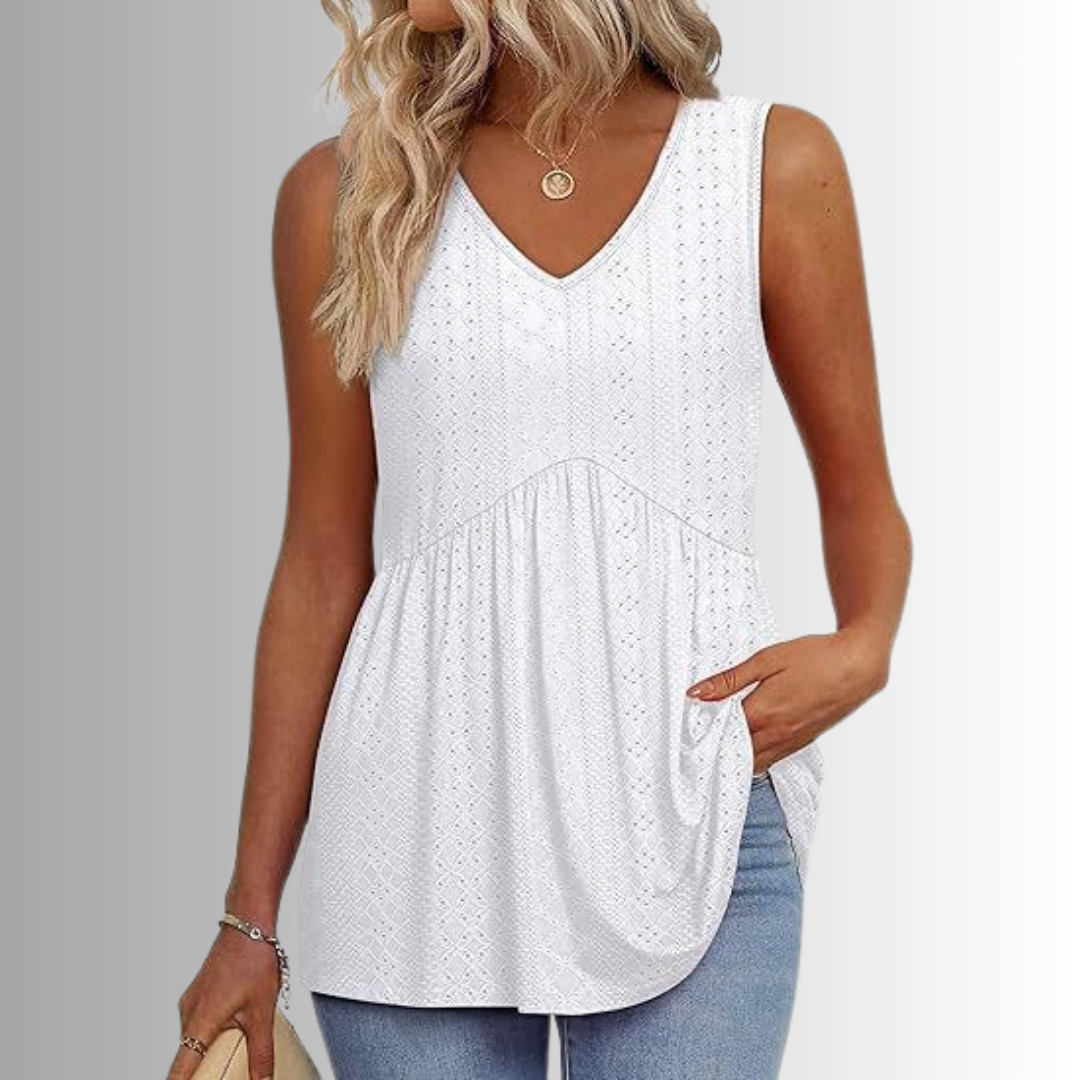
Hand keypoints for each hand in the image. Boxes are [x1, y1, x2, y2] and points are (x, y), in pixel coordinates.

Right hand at [167, 923, 281, 1079]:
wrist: (248, 922)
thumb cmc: (252, 958)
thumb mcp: (262, 1011)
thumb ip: (261, 1051)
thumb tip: (262, 1079)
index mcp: (200, 1021)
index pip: (180, 1070)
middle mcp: (189, 1012)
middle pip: (188, 1057)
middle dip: (202, 1071)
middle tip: (223, 1071)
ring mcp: (192, 1001)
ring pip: (194, 1039)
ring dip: (209, 1050)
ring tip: (233, 1054)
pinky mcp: (200, 993)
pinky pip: (199, 1022)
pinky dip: (211, 1033)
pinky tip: (234, 1030)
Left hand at [685, 628, 888, 771]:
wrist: (858, 666)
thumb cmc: (815, 657)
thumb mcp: (766, 660)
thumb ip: (729, 680)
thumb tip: (696, 693)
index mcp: (763, 713)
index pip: (721, 736)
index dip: (702, 734)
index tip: (686, 729)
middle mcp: (777, 734)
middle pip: (735, 755)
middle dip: (716, 751)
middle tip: (696, 742)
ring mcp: (792, 741)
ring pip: (754, 763)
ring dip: (736, 758)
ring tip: (717, 746)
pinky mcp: (803, 741)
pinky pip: (772, 759)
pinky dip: (755, 757)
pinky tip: (747, 745)